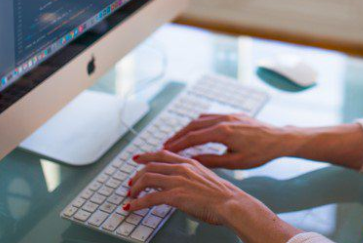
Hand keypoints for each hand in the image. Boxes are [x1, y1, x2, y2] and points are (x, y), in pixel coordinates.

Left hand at [123, 151, 254, 226]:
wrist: (231, 203)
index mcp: (189, 162)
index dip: (146, 156)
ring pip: (147, 179)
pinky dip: (137, 203)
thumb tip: (181, 183)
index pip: (162, 154)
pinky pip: (149, 198)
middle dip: (136, 175)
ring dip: (135, 188)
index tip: (137, 158)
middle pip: (150, 166)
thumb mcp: (206, 178)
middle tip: (130, 184)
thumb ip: (192, 176)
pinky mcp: (175, 195)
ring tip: (130, 197)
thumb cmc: (223, 196)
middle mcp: (182, 168)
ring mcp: (178, 181)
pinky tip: (131, 208)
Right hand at [162, 113, 292, 168]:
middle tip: (165, 145)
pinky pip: (211, 116)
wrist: (279, 139)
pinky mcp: (233, 114)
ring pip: (201, 119)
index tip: (165, 150)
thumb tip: (192, 161)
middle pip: (193, 125)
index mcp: (223, 132)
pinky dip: (199, 122)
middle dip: (177, 135)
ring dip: (187, 128)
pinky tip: (195, 129)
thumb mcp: (235, 162)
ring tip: (177, 139)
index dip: (177, 144)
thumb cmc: (260, 153)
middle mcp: (224, 119)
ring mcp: (229, 115)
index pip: (193, 137)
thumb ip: (212, 161)